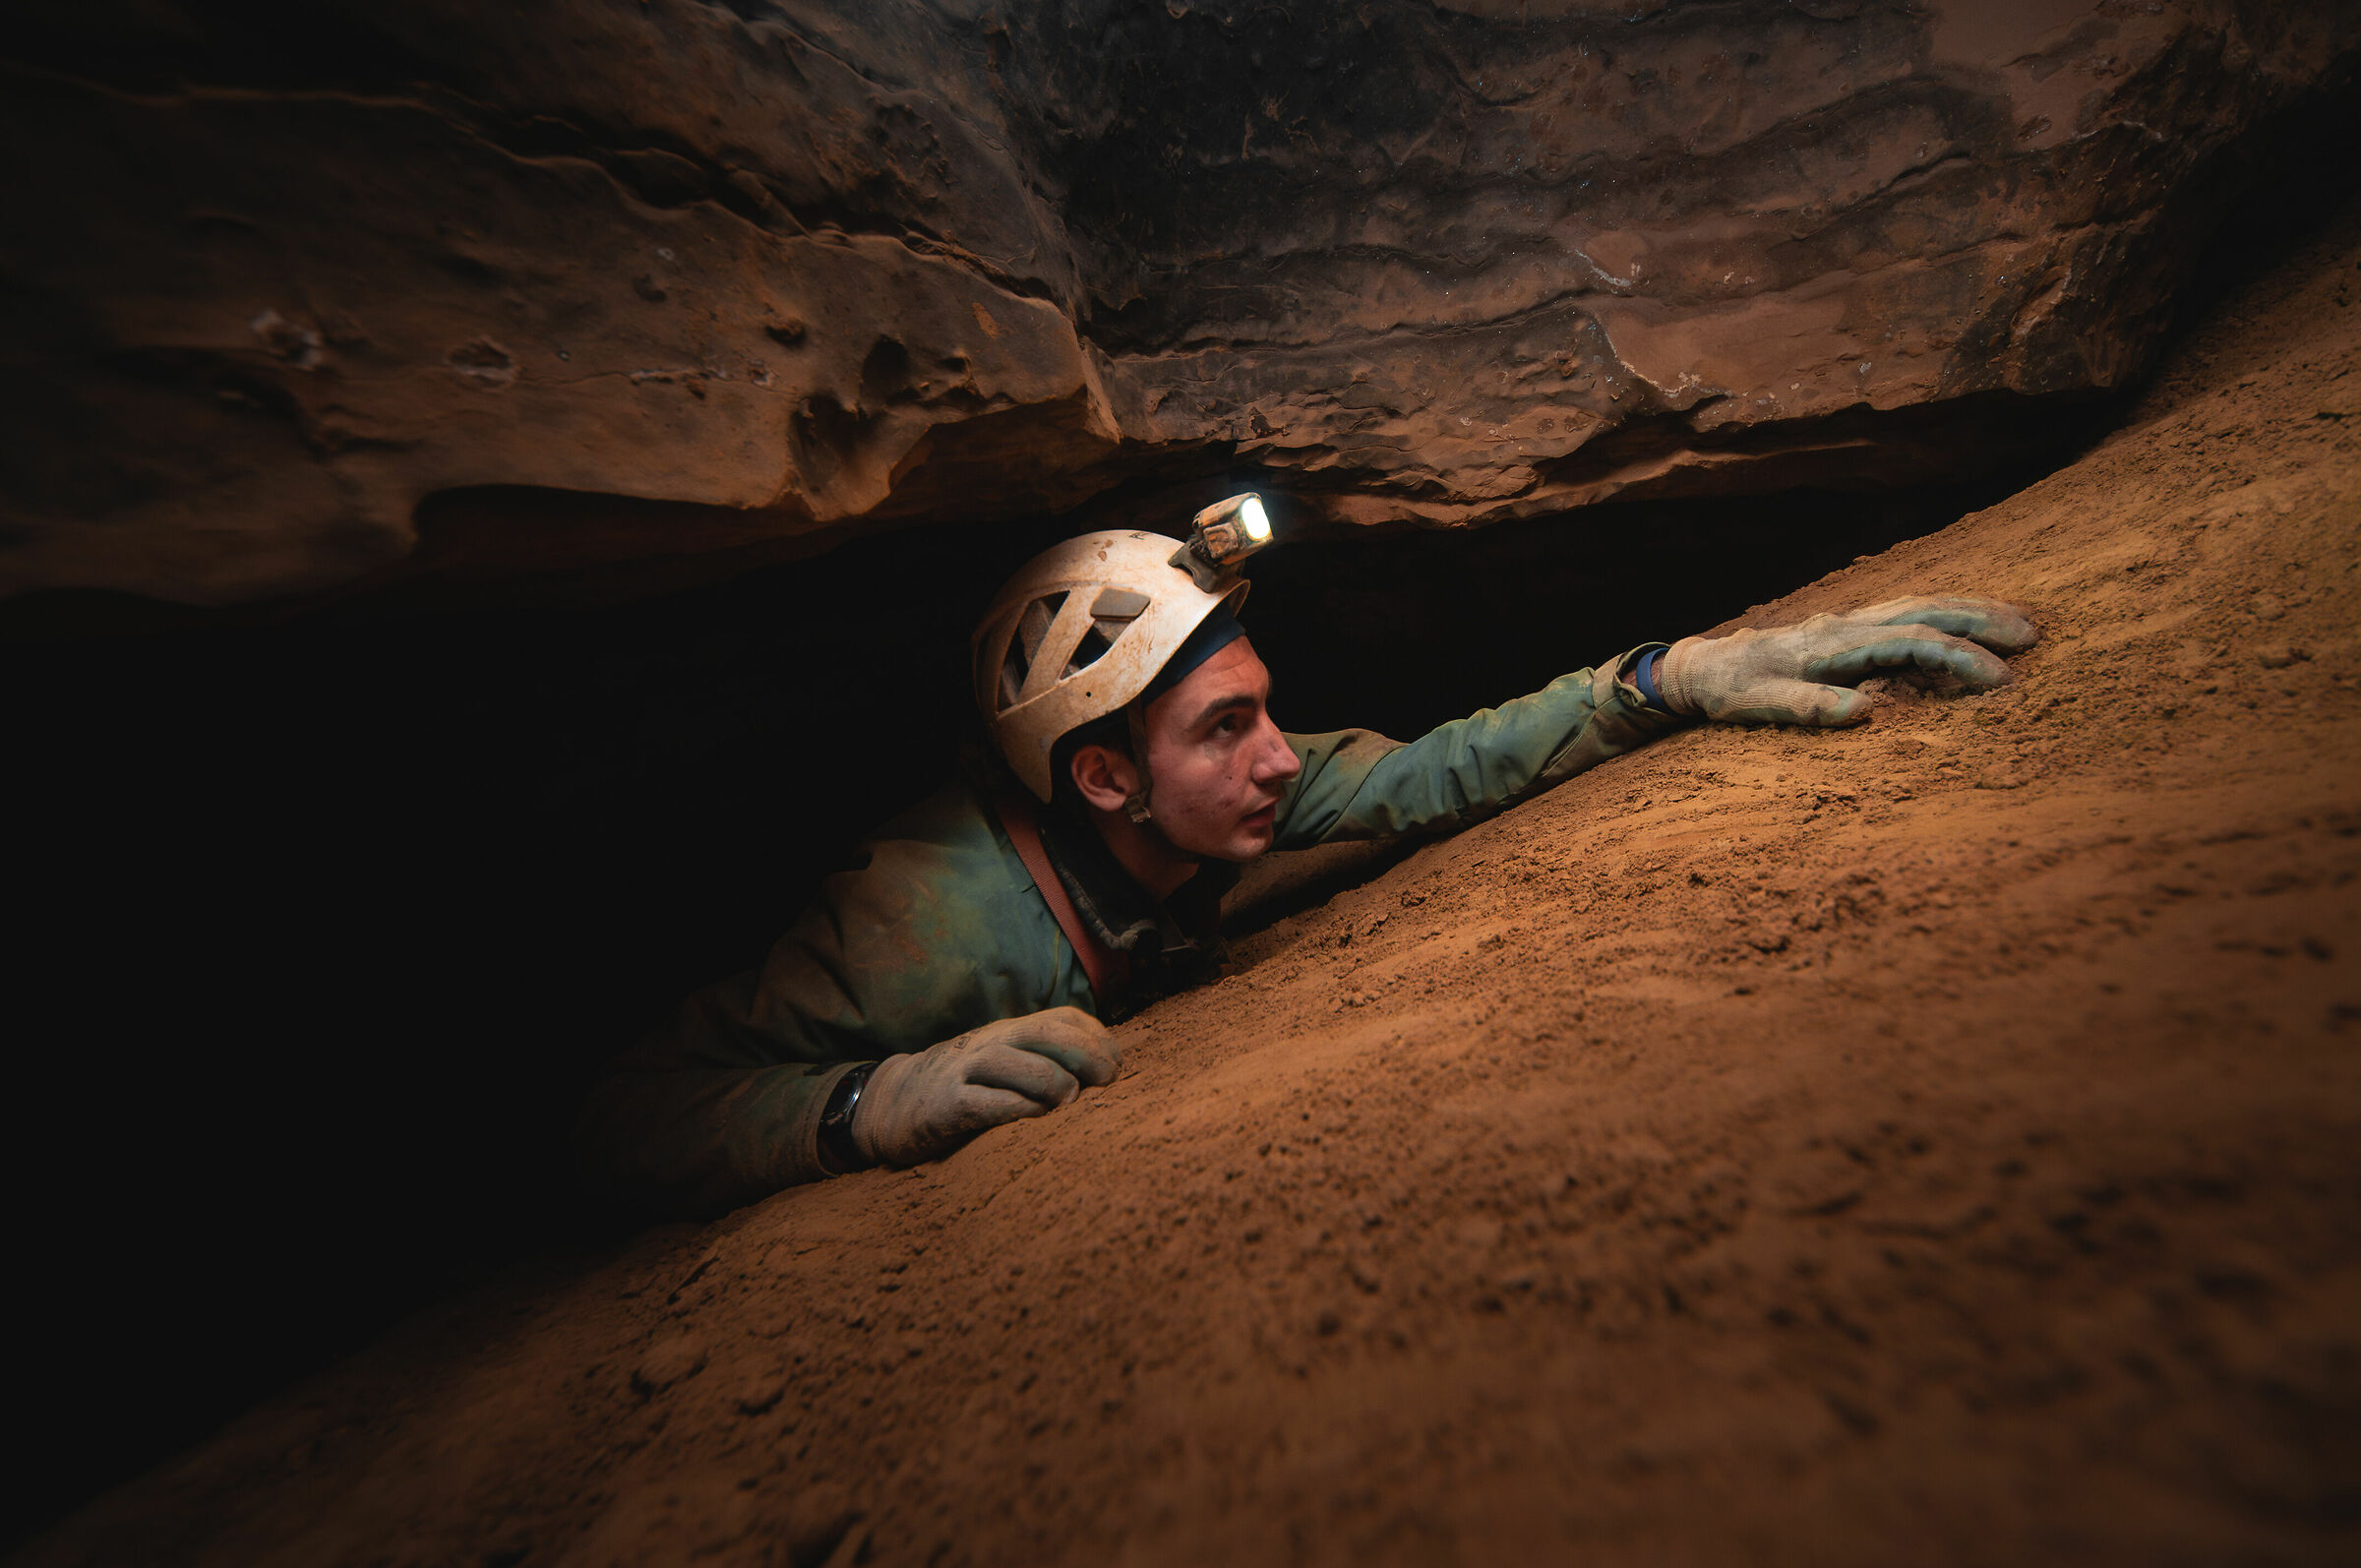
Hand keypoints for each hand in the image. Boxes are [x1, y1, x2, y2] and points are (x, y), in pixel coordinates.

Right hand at [850, 1006, 1120, 1167]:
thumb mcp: (1001, 1061)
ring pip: (1026, 1067)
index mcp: (1009, 1032)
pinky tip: (1033, 1122)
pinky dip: (1021, 1112)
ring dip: (1058, 1086)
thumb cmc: (961, 1086)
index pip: (1065, 1018)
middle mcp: (991, 1044)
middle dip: (1090, 1055)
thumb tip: (1101, 1072)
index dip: (1100, 1037)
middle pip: (1050, 1034)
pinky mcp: (947, 1106)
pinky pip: (991, 1105)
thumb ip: (1041, 1058)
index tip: (1116, 1066)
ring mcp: (967, 1072)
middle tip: (1108, 1082)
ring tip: (1068, 1106)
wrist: (889, 1103)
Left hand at [1659, 595, 2036, 726]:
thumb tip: (1864, 714)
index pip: (1913, 642)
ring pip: (1921, 603)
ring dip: (1970, 609)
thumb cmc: (1733, 690)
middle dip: (1983, 619)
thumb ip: (1810, 708)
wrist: (1704, 667)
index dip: (1961, 658)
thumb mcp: (1762, 706)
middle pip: (1927, 610)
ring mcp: (1850, 622)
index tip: (2001, 680)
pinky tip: (1966, 621)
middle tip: (2035, 635)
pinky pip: (1906, 612)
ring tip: (2019, 622)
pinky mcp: (1848, 627)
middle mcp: (1849, 624)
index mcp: (1835, 644)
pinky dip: (1944, 612)